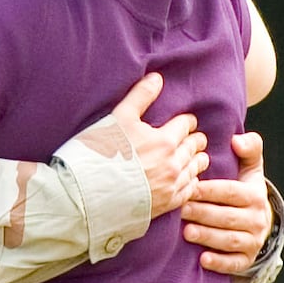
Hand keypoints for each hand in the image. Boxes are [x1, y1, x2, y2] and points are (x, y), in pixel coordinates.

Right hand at [108, 74, 207, 218]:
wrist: (86, 196)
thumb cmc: (99, 154)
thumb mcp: (118, 119)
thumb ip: (140, 96)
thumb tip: (157, 78)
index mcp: (164, 141)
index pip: (187, 124)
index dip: (186, 121)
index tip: (184, 122)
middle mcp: (173, 164)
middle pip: (195, 146)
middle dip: (194, 139)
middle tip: (191, 138)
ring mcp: (171, 186)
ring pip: (197, 168)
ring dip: (196, 159)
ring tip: (192, 157)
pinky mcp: (167, 204)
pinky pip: (190, 190)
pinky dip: (191, 181)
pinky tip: (185, 179)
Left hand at [180, 131, 273, 273]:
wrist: (258, 223)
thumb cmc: (245, 192)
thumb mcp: (251, 169)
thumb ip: (249, 149)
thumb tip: (238, 139)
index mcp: (256, 196)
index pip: (233, 192)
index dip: (211, 191)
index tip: (191, 187)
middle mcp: (258, 219)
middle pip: (228, 217)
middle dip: (204, 213)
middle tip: (182, 209)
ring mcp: (254, 241)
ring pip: (229, 240)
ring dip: (208, 236)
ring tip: (186, 232)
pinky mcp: (247, 260)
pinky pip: (234, 263)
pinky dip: (219, 262)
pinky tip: (203, 259)